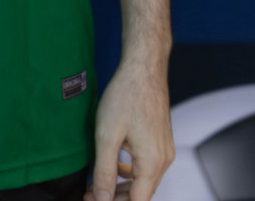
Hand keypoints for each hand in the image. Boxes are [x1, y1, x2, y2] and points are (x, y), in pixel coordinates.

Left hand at [83, 58, 173, 200]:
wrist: (143, 66)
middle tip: (90, 193)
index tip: (91, 199)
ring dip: (122, 186)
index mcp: (152, 162)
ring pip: (144, 181)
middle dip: (115, 197)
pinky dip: (130, 172)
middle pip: (141, 194)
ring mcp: (164, 149)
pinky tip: (114, 165)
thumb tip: (101, 198)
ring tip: (98, 183)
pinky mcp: (160, 140)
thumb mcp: (107, 135)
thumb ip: (104, 171)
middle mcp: (163, 159)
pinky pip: (146, 166)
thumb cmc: (127, 94)